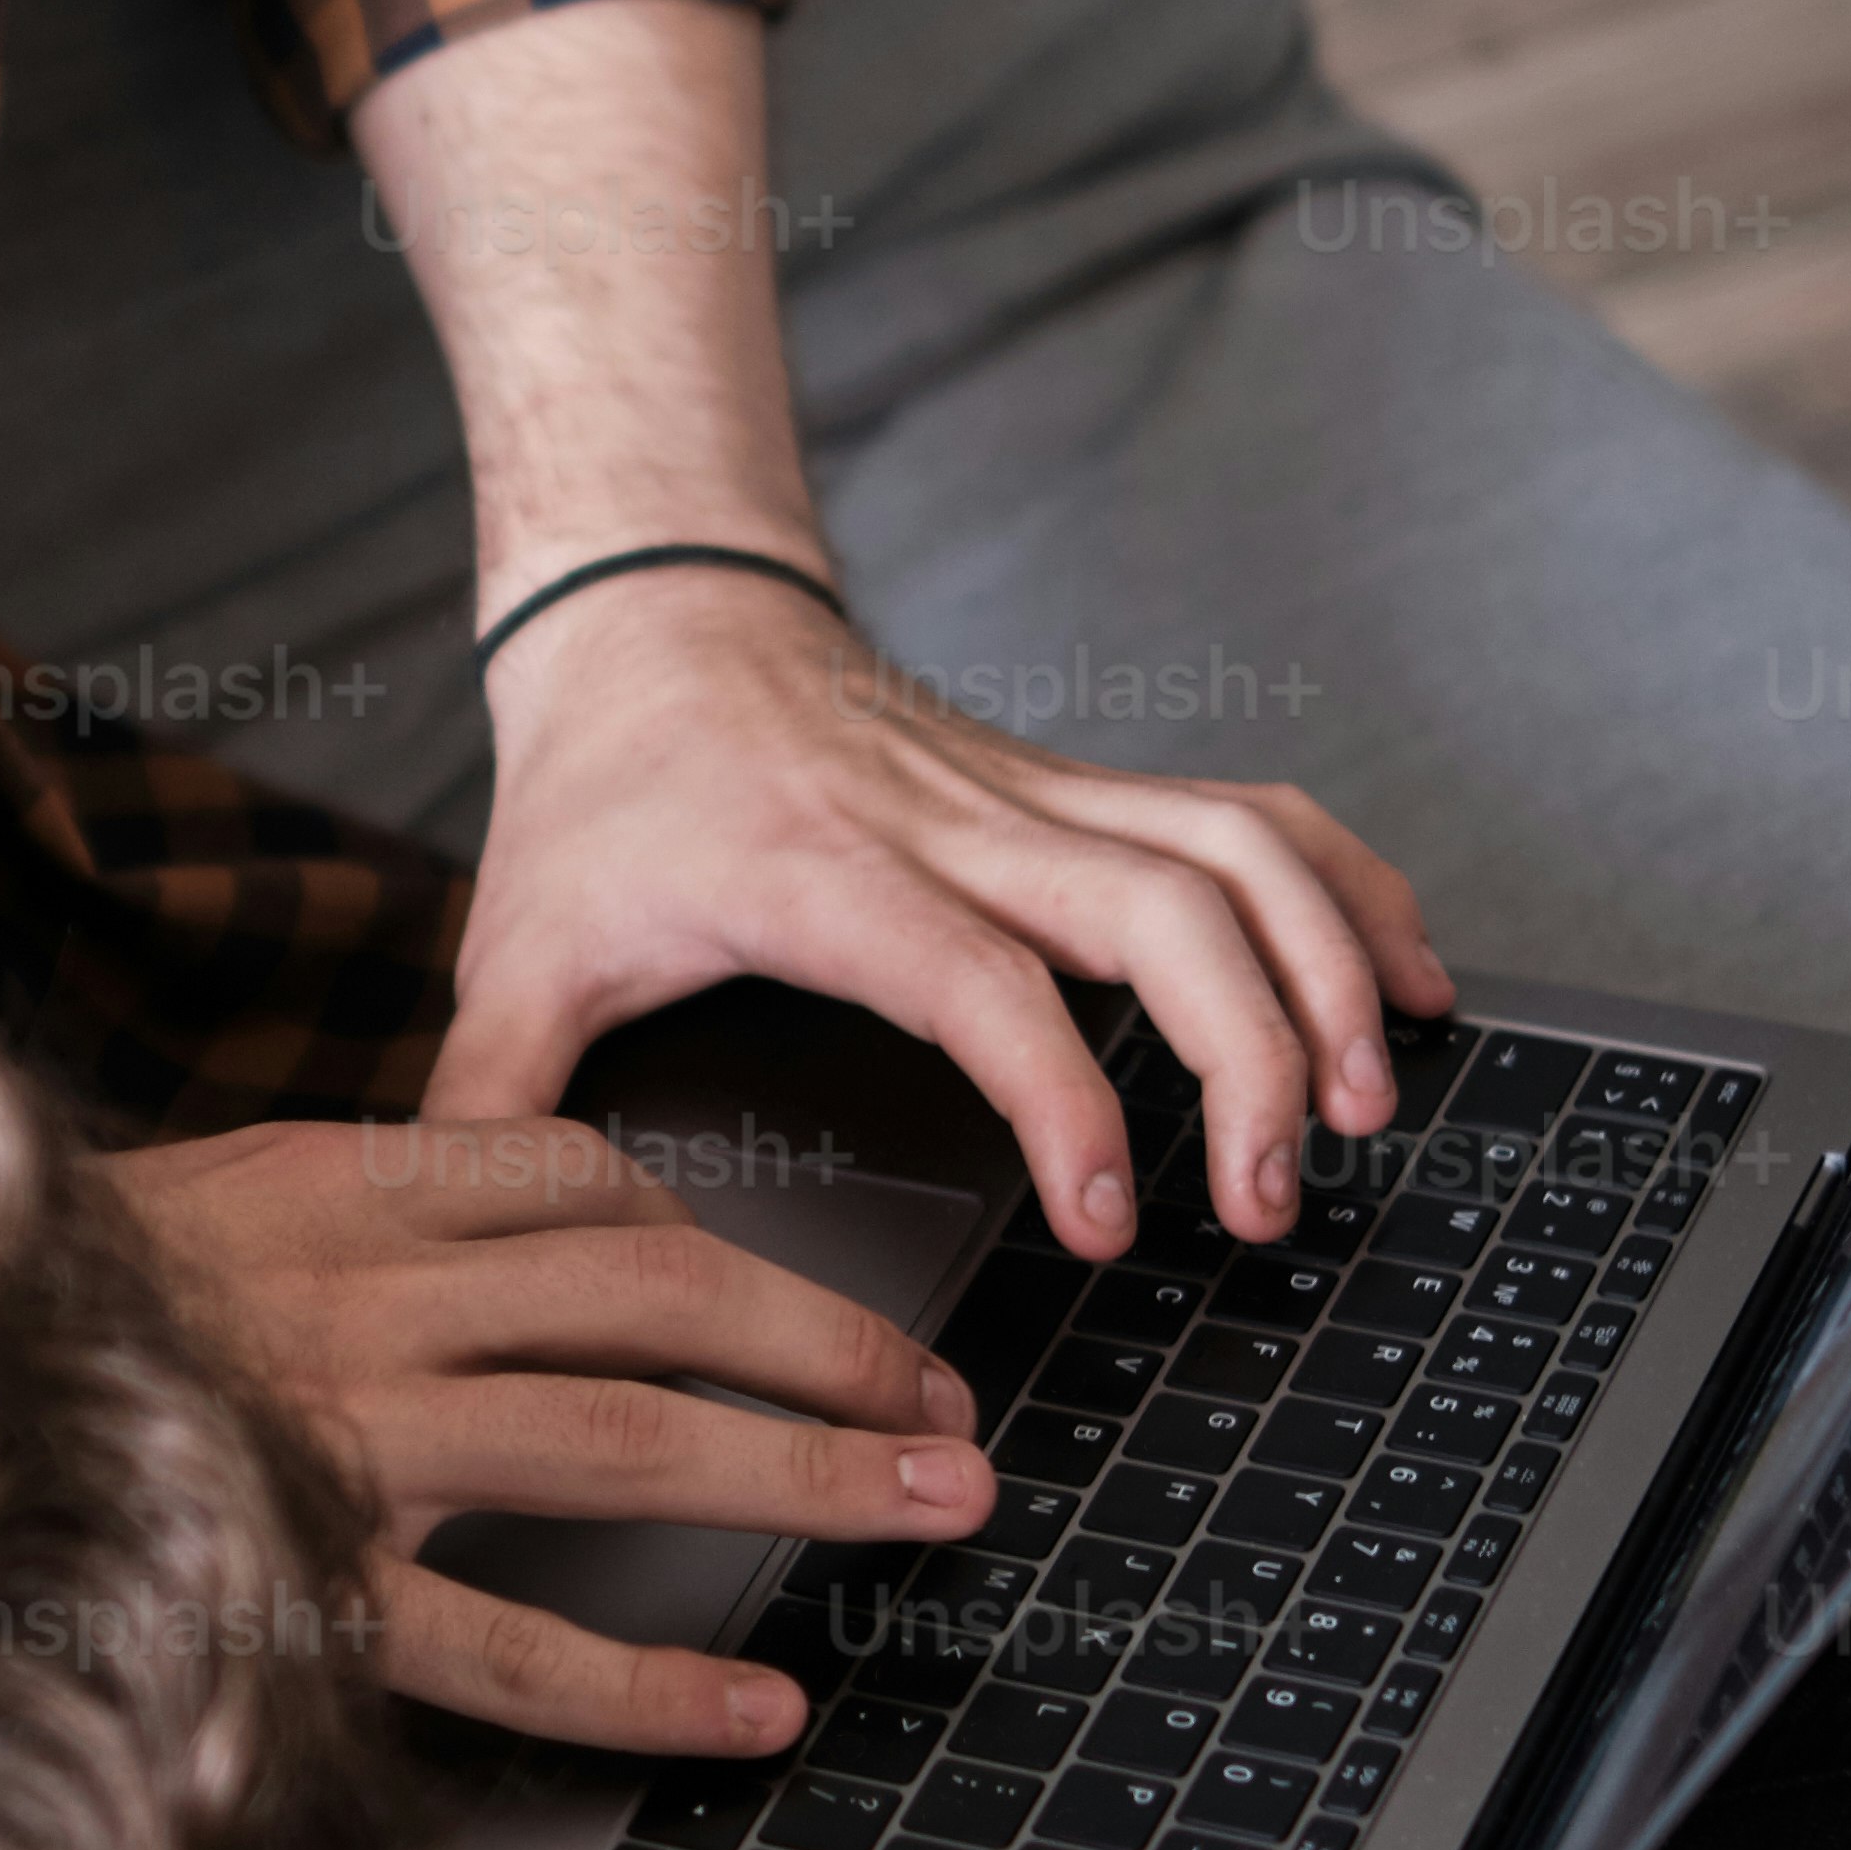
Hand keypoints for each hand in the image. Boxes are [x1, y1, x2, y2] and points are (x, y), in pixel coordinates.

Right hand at [100, 1109, 993, 1754]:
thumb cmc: (18, 1318)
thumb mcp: (180, 1205)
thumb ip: (328, 1210)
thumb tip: (480, 1226)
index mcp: (333, 1184)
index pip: (579, 1180)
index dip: (722, 1235)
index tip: (809, 1290)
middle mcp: (362, 1294)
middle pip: (659, 1291)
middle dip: (832, 1340)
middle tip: (951, 1402)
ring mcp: (345, 1437)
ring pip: (629, 1434)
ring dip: (807, 1467)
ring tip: (934, 1502)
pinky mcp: (311, 1585)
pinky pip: (519, 1645)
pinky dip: (653, 1679)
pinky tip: (761, 1705)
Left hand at [439, 566, 1455, 1259]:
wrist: (652, 621)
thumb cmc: (597, 796)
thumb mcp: (513, 951)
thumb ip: (485, 1105)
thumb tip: (441, 1228)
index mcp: (823, 874)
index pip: (981, 979)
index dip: (1063, 1094)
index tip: (1103, 1217)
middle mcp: (953, 824)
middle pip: (1160, 909)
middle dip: (1250, 1053)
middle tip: (1269, 1198)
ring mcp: (1033, 798)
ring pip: (1232, 851)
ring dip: (1329, 968)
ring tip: (1370, 1101)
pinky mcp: (1079, 793)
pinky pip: (1251, 819)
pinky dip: (1349, 890)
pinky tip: (1409, 976)